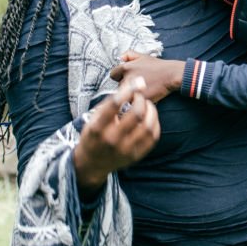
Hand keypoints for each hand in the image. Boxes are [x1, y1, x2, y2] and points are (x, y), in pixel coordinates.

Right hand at [73, 77, 160, 195]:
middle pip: (135, 114)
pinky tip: (150, 117)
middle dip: (141, 100)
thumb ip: (111, 102)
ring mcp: (125, 151)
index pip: (114, 104)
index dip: (129, 90)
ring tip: (146, 105)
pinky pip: (153, 137)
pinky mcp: (135, 157)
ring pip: (148, 126)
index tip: (139, 81)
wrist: (91, 164)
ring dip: (151, 111)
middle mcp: (111, 141)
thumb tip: (134, 84)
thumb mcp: (95, 118)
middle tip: (139, 96)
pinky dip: (155, 123)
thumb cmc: (94, 134)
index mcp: (97, 129)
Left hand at [110, 51, 184, 102]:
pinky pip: (133, 103)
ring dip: (131, 94)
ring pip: (125, 95)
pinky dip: (137, 101)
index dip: (119, 76)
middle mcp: (127, 78)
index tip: (126, 77)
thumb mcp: (143, 56)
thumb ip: (128, 54)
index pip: (113, 74)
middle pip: (119, 86)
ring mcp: (132, 90)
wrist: (171, 75)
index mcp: (126, 67)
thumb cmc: (157, 66)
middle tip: (137, 83)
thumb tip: (120, 58)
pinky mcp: (139, 99)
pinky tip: (145, 94)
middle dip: (126, 86)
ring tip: (142, 89)